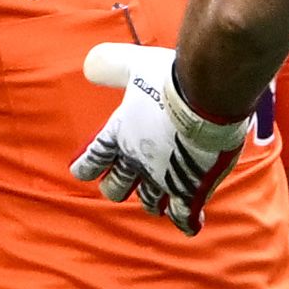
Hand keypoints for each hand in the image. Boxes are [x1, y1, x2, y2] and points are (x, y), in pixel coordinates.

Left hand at [70, 42, 242, 232]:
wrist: (207, 96)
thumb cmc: (171, 78)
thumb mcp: (135, 65)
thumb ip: (110, 65)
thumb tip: (88, 66)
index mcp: (120, 133)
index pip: (94, 157)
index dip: (86, 167)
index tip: (81, 172)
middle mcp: (137, 160)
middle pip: (117, 187)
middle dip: (118, 187)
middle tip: (122, 184)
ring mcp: (163, 179)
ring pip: (150, 202)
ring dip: (153, 201)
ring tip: (158, 201)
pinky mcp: (190, 189)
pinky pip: (184, 215)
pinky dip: (186, 220)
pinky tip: (190, 223)